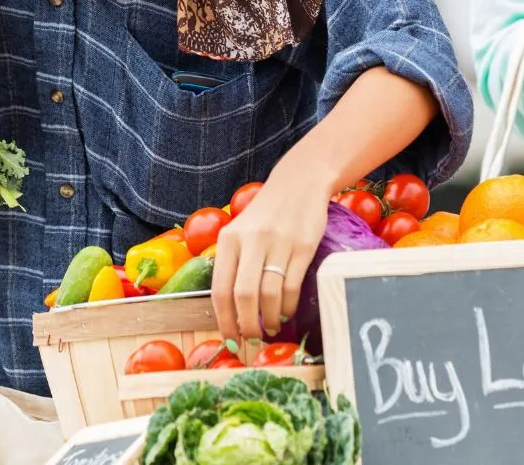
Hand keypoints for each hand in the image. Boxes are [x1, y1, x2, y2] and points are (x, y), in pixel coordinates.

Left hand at [210, 165, 329, 344]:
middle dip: (247, 326)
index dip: (224, 321)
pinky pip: (292, 285)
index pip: (220, 289)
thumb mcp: (240, 230)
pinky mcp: (303, 245)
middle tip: (252, 339)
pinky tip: (286, 311)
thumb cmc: (267, 213)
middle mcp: (251, 240)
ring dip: (269, 319)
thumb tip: (230, 311)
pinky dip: (288, 306)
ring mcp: (279, 243)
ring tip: (271, 327)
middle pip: (244, 296)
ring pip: (269, 294)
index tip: (230, 339)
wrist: (299, 183)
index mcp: (229, 239)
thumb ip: (233, 262)